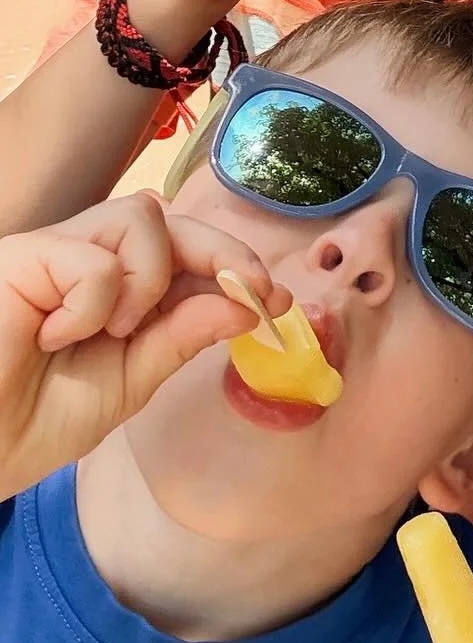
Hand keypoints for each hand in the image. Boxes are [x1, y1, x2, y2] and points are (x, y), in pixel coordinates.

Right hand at [0, 194, 289, 498]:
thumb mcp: (125, 385)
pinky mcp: (25, 254)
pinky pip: (94, 258)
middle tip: (251, 290)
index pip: (186, 252)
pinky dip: (96, 300)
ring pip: (141, 219)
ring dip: (151, 279)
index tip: (277, 299)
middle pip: (172, 219)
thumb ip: (178, 341)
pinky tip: (59, 335)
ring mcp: (55, 252)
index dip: (235, 265)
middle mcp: (87, 260)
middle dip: (223, 250)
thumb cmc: (26, 424)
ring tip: (115, 331)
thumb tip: (245, 304)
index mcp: (114, 291)